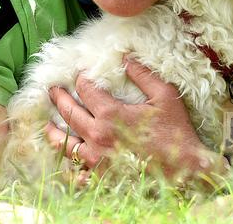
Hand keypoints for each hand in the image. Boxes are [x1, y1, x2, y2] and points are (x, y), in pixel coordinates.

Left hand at [45, 56, 226, 180]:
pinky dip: (69, 164)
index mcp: (110, 115)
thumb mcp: (164, 96)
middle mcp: (98, 136)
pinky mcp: (101, 177)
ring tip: (47, 125)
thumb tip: (126, 57)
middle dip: (59, 99)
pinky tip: (66, 160)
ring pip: (66, 144)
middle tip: (52, 91)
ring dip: (54, 132)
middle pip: (70, 114)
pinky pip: (77, 171)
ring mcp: (97, 159)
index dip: (81, 79)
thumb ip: (143, 74)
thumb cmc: (176, 132)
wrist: (185, 171)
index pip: (87, 91)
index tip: (79, 74)